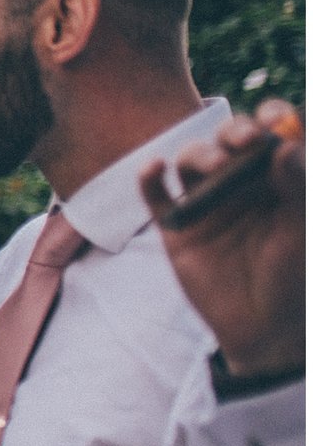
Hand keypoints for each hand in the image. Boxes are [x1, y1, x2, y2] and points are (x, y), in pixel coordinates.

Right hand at [140, 98, 304, 380]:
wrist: (264, 327)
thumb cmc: (293, 275)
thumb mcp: (300, 230)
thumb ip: (296, 187)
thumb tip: (287, 145)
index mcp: (276, 179)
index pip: (271, 135)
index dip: (271, 119)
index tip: (273, 119)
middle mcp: (240, 183)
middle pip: (229, 141)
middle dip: (233, 132)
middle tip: (243, 140)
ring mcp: (205, 203)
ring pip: (191, 161)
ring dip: (197, 154)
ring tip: (210, 167)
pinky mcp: (176, 226)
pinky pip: (155, 194)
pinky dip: (149, 178)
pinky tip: (154, 168)